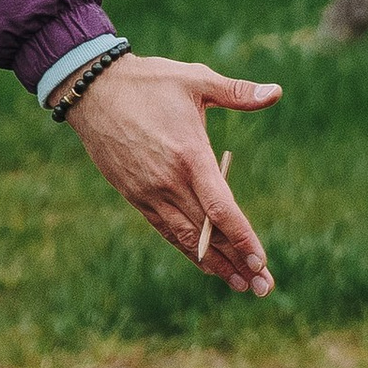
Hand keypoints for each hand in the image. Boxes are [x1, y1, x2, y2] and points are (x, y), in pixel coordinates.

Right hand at [67, 57, 279, 292]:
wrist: (91, 91)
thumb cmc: (148, 81)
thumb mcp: (195, 79)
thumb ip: (237, 92)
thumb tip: (276, 92)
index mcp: (189, 156)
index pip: (221, 209)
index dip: (243, 239)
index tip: (262, 262)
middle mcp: (169, 182)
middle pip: (207, 234)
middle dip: (237, 262)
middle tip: (264, 288)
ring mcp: (149, 193)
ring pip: (185, 238)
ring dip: (214, 264)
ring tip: (239, 284)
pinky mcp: (135, 195)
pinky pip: (165, 230)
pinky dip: (186, 249)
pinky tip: (204, 263)